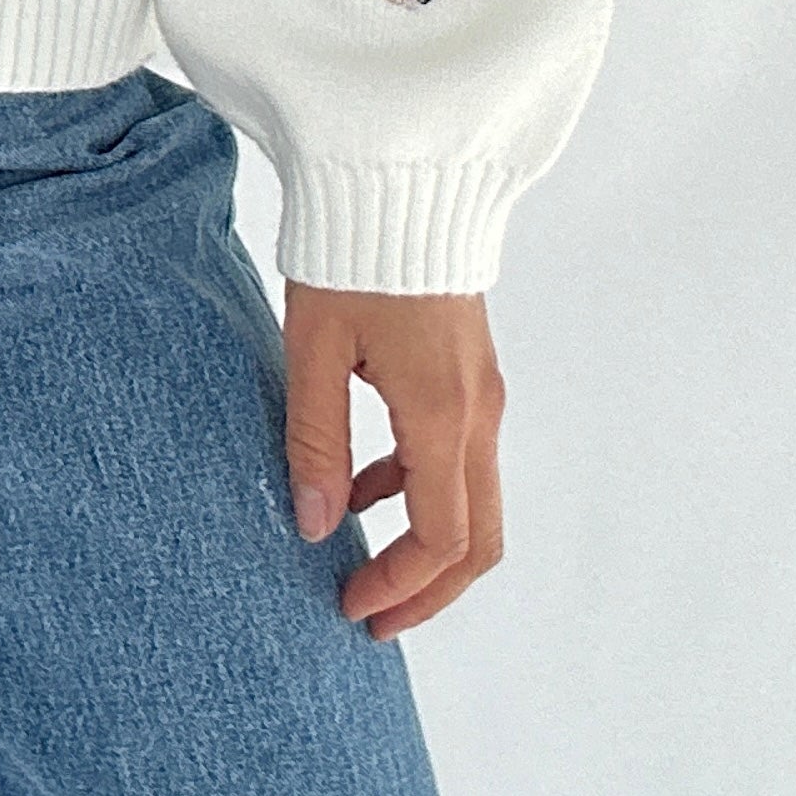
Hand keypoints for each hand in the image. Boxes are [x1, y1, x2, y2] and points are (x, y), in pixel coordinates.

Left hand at [282, 282, 505, 638]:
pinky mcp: (469, 371)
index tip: (350, 605)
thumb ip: (316, 443)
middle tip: (373, 619)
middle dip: (429, 591)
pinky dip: (422, 491)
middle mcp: (479, 411)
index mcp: (443, 414)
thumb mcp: (314, 350)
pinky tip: (364, 485)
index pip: (442, 540)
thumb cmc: (350, 254)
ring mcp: (481, 391)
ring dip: (427, 545)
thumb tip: (316, 526)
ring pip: (475, 501)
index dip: (399, 587)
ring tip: (362, 565)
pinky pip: (460, 456)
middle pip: (479, 539)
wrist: (396, 176)